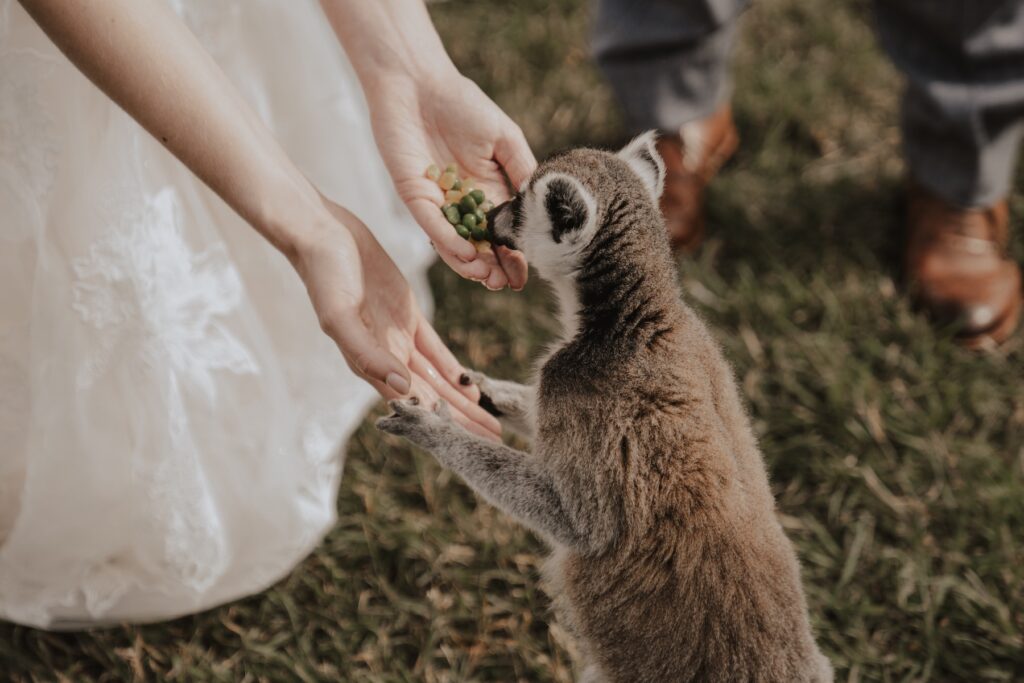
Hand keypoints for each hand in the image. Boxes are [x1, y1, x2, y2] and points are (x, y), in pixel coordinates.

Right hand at [291, 196, 501, 438]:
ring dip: (463, 401)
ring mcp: (397, 338)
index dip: (440, 425)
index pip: (412, 404)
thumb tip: (402, 388)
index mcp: (369, 365)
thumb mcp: (341, 316)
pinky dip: (453, 368)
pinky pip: (435, 350)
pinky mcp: (407, 315)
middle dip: (461, 421)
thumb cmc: (324, 275)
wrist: (323, 234)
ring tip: (490, 422)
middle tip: (494, 442)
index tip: (467, 444)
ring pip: (438, 379)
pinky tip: (472, 386)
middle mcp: (385, 358)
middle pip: (431, 398)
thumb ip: (369, 354)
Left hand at [365, 72, 534, 290]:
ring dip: (472, 265)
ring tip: (489, 279)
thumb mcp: (505, 138)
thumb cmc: (463, 103)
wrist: (418, 82)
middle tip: (507, 286)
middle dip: (493, 269)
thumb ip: (522, 170)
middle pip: (480, 246)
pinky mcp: (413, 197)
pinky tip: (468, 256)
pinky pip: (433, 226)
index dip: (515, 255)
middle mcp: (463, 204)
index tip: (526, 276)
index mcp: (488, 191)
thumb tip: (541, 208)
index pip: (504, 233)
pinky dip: (450, 243)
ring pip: (454, 244)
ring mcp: (438, 203)